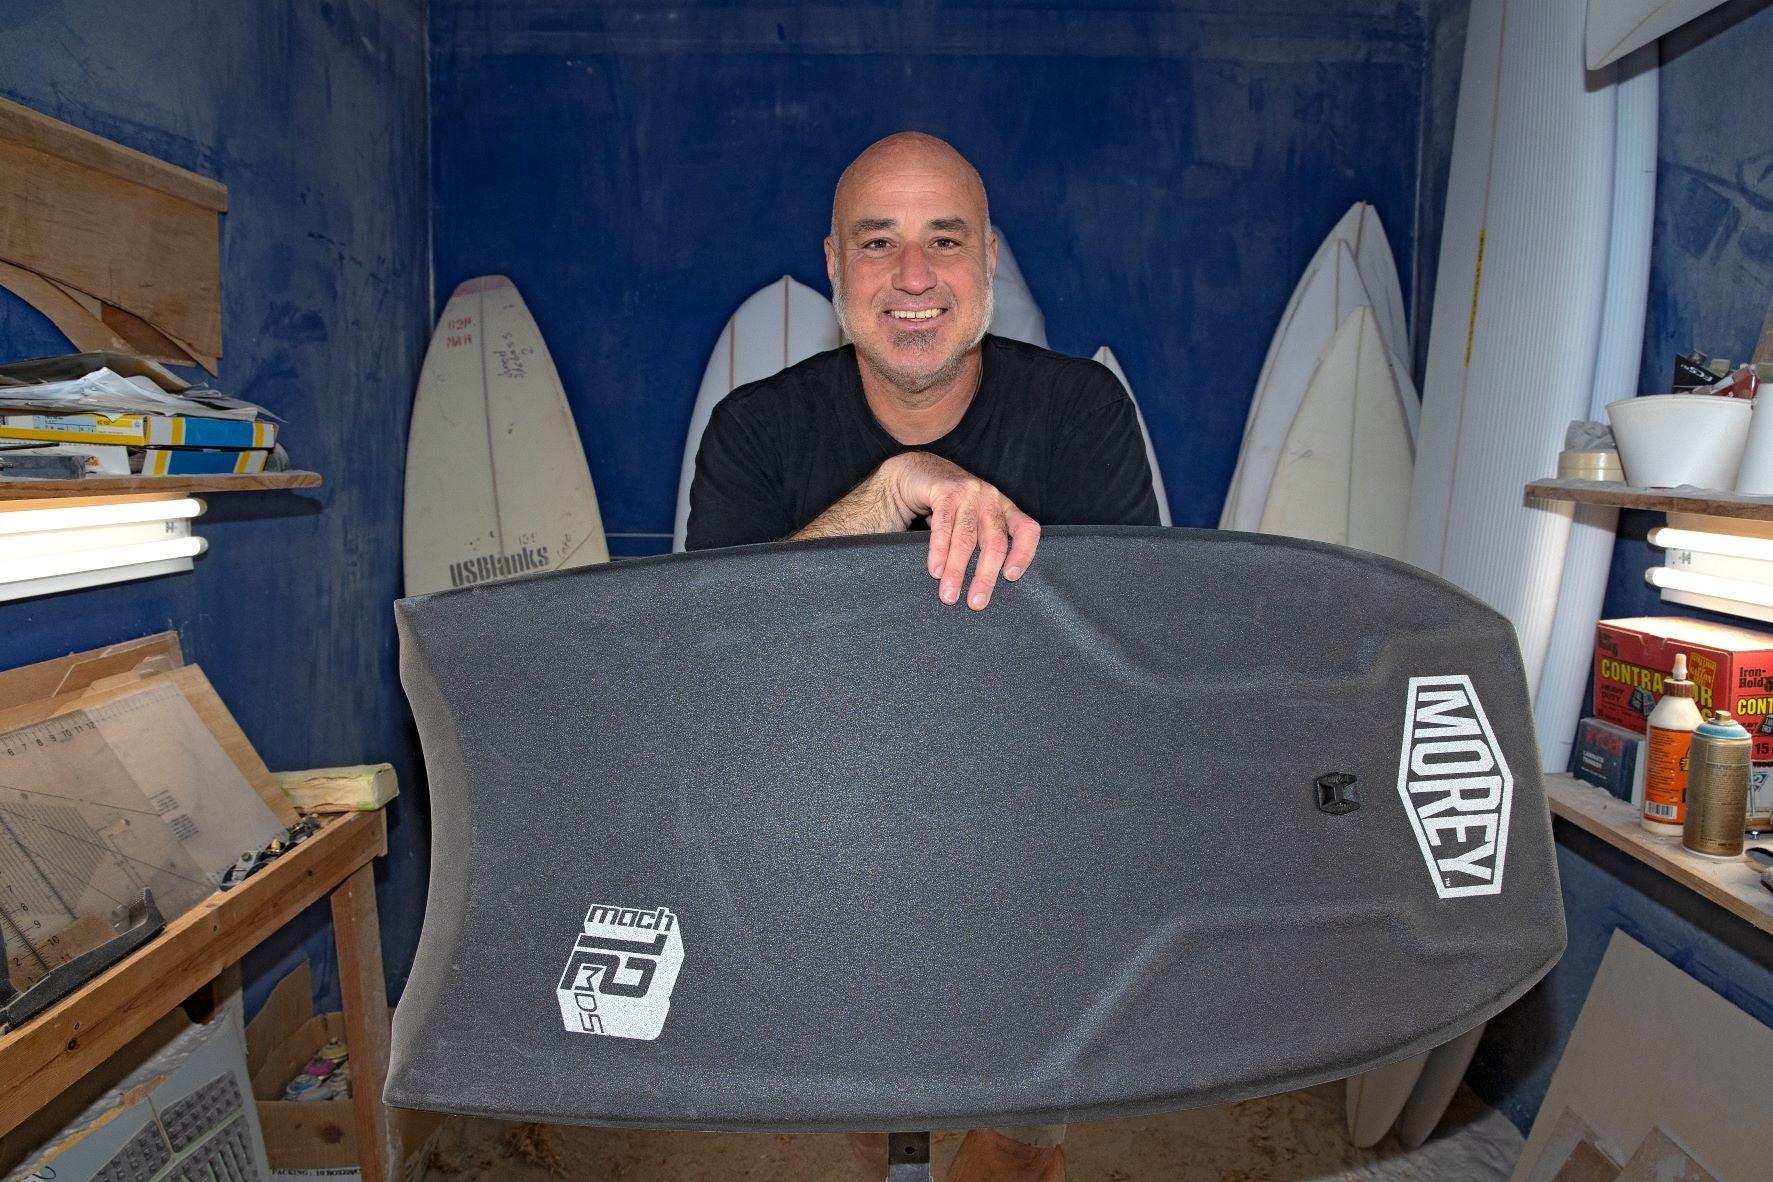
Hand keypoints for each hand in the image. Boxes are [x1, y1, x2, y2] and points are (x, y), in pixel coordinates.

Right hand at [884, 452, 1040, 609]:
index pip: (1026, 530)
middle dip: (985, 575)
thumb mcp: (973, 520)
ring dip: (957, 570)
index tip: (1011, 577)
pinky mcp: (945, 490)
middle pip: (994, 541)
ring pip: (966, 537)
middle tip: (976, 602)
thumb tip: (983, 586)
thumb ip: (981, 543)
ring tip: (949, 595)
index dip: (1024, 554)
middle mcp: (991, 498)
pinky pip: (943, 526)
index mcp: (1004, 507)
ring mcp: (969, 492)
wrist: (918, 471)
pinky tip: (936, 570)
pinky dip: (939, 551)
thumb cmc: (949, 505)